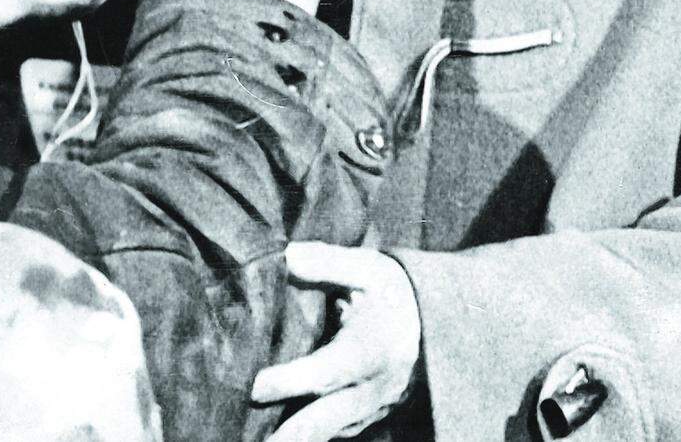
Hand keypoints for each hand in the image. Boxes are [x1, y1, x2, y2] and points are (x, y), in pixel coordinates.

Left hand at [251, 244, 421, 440]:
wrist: (436, 319)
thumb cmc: (393, 290)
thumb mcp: (365, 269)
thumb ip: (323, 263)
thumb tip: (281, 256)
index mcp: (370, 351)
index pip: (323, 374)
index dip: (287, 383)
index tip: (252, 386)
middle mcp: (371, 390)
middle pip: (321, 422)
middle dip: (285, 438)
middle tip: (244, 435)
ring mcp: (371, 410)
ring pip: (326, 434)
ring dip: (292, 440)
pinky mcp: (369, 418)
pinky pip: (334, 433)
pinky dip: (307, 436)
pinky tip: (280, 435)